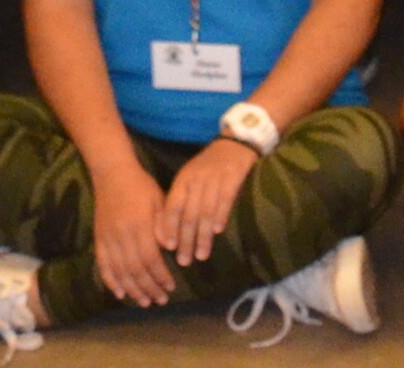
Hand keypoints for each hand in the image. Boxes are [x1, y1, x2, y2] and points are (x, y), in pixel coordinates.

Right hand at [87, 150, 182, 308]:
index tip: (171, 287)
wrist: (112, 174)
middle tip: (160, 300)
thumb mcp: (159, 200)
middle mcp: (122, 235)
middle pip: (135, 269)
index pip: (151, 258)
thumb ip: (164, 224)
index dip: (160, 275)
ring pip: (120, 271)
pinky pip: (103, 265)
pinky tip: (119, 293)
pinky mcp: (99, 239)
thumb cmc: (141, 187)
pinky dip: (110, 281)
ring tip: (144, 302)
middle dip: (149, 288)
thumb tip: (170, 249)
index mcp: (140, 225)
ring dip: (132, 289)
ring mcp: (108, 238)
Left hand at [151, 135, 256, 268]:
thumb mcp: (190, 179)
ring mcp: (215, 178)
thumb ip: (181, 201)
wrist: (234, 143)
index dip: (170, 227)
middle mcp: (197, 179)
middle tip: (184, 261)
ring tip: (201, 255)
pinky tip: (219, 232)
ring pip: (206, 211)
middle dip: (186, 239)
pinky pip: (225, 199)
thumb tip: (169, 233)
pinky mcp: (233, 177)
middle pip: (189, 214)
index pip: (173, 206)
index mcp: (183, 180)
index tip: (169, 247)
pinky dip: (221, 215)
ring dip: (203, 236)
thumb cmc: (208, 166)